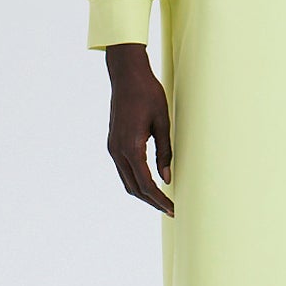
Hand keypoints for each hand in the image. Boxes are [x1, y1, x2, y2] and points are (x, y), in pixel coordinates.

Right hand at [104, 43, 173, 214]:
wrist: (126, 75)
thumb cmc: (148, 94)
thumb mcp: (163, 122)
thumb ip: (165, 153)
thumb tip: (167, 179)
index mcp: (131, 146)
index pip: (146, 183)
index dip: (160, 199)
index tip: (172, 208)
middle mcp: (118, 150)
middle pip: (134, 188)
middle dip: (152, 201)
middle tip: (171, 209)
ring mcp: (112, 147)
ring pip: (127, 181)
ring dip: (143, 193)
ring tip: (162, 200)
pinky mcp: (113, 143)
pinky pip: (123, 170)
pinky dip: (136, 181)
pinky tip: (150, 183)